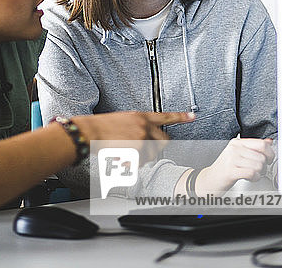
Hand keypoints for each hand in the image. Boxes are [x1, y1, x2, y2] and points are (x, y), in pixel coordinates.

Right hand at [73, 111, 194, 160]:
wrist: (89, 131)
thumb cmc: (102, 127)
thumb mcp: (123, 120)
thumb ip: (138, 125)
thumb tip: (147, 136)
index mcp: (141, 116)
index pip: (165, 117)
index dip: (180, 117)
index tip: (192, 116)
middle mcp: (144, 126)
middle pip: (163, 141)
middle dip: (155, 148)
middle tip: (141, 150)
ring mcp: (141, 138)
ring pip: (150, 155)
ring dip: (141, 158)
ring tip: (124, 152)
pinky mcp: (137, 150)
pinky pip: (140, 163)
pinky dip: (132, 164)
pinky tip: (121, 157)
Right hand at [195, 138, 273, 195]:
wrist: (209, 180)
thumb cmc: (225, 169)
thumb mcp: (239, 155)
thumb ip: (254, 148)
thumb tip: (268, 142)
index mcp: (237, 142)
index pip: (261, 144)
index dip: (270, 153)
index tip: (269, 159)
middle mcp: (234, 148)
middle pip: (261, 157)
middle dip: (263, 167)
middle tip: (258, 170)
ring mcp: (231, 159)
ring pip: (258, 166)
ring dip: (259, 174)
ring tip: (251, 175)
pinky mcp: (231, 171)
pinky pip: (252, 173)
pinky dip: (254, 178)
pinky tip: (249, 178)